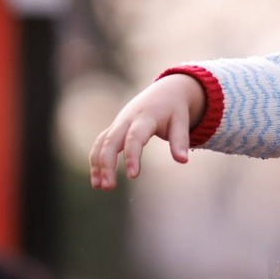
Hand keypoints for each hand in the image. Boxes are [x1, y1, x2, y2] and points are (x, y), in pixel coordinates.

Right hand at [89, 74, 206, 187]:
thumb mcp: (181, 122)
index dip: (132, 156)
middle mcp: (127, 120)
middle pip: (111, 141)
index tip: (133, 176)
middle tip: (108, 187)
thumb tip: (183, 160)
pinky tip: (97, 179)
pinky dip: (96, 159)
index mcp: (145, 117)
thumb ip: (180, 140)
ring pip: (102, 143)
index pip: (135, 138)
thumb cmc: (174, 109)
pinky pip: (100, 143)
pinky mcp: (114, 128)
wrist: (165, 91)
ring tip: (98, 187)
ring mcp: (118, 123)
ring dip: (97, 164)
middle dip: (107, 164)